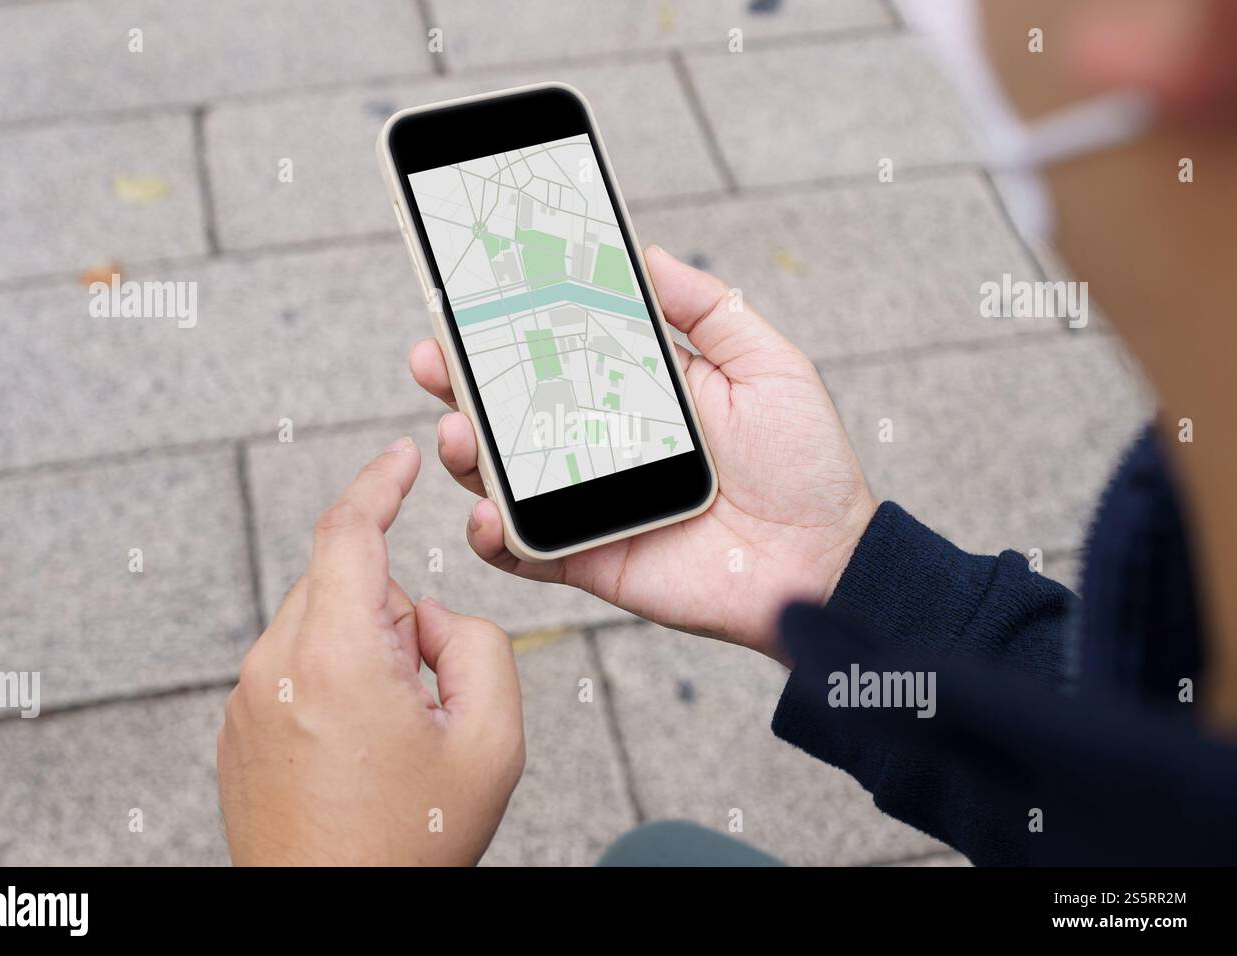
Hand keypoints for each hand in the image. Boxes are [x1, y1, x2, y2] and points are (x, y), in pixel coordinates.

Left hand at [217, 437, 524, 865]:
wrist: (331, 916)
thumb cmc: (408, 845)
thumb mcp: (490, 740)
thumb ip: (475, 644)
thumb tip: (429, 620)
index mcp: (335, 654)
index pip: (348, 531)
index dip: (379, 482)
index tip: (400, 456)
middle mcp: (276, 665)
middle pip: (345, 585)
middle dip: (394, 616)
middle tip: (426, 696)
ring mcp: (249, 698)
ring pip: (321, 626)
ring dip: (365, 653)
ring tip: (390, 739)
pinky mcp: (240, 727)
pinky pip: (295, 668)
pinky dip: (334, 683)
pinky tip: (357, 754)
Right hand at [409, 246, 875, 662]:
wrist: (824, 561)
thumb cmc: (806, 463)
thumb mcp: (766, 365)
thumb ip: (707, 308)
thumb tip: (647, 252)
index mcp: (638, 392)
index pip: (558, 349)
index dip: (511, 325)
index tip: (470, 293)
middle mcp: (602, 443)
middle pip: (513, 409)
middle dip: (462, 381)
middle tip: (432, 355)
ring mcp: (590, 503)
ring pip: (503, 476)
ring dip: (466, 452)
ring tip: (458, 430)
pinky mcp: (589, 559)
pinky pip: (524, 550)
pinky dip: (492, 535)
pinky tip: (487, 511)